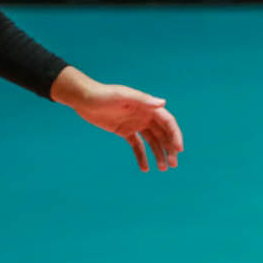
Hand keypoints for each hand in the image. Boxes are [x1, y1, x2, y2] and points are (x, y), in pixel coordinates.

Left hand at [51, 68, 183, 171]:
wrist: (84, 98)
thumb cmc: (103, 94)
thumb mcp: (123, 96)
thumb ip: (143, 99)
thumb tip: (163, 103)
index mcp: (148, 107)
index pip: (168, 122)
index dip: (175, 135)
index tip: (178, 150)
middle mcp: (145, 116)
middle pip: (163, 134)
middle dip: (170, 149)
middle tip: (172, 164)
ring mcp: (136, 124)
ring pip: (153, 142)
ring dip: (159, 154)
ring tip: (163, 169)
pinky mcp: (125, 131)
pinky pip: (137, 146)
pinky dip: (142, 156)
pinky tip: (145, 168)